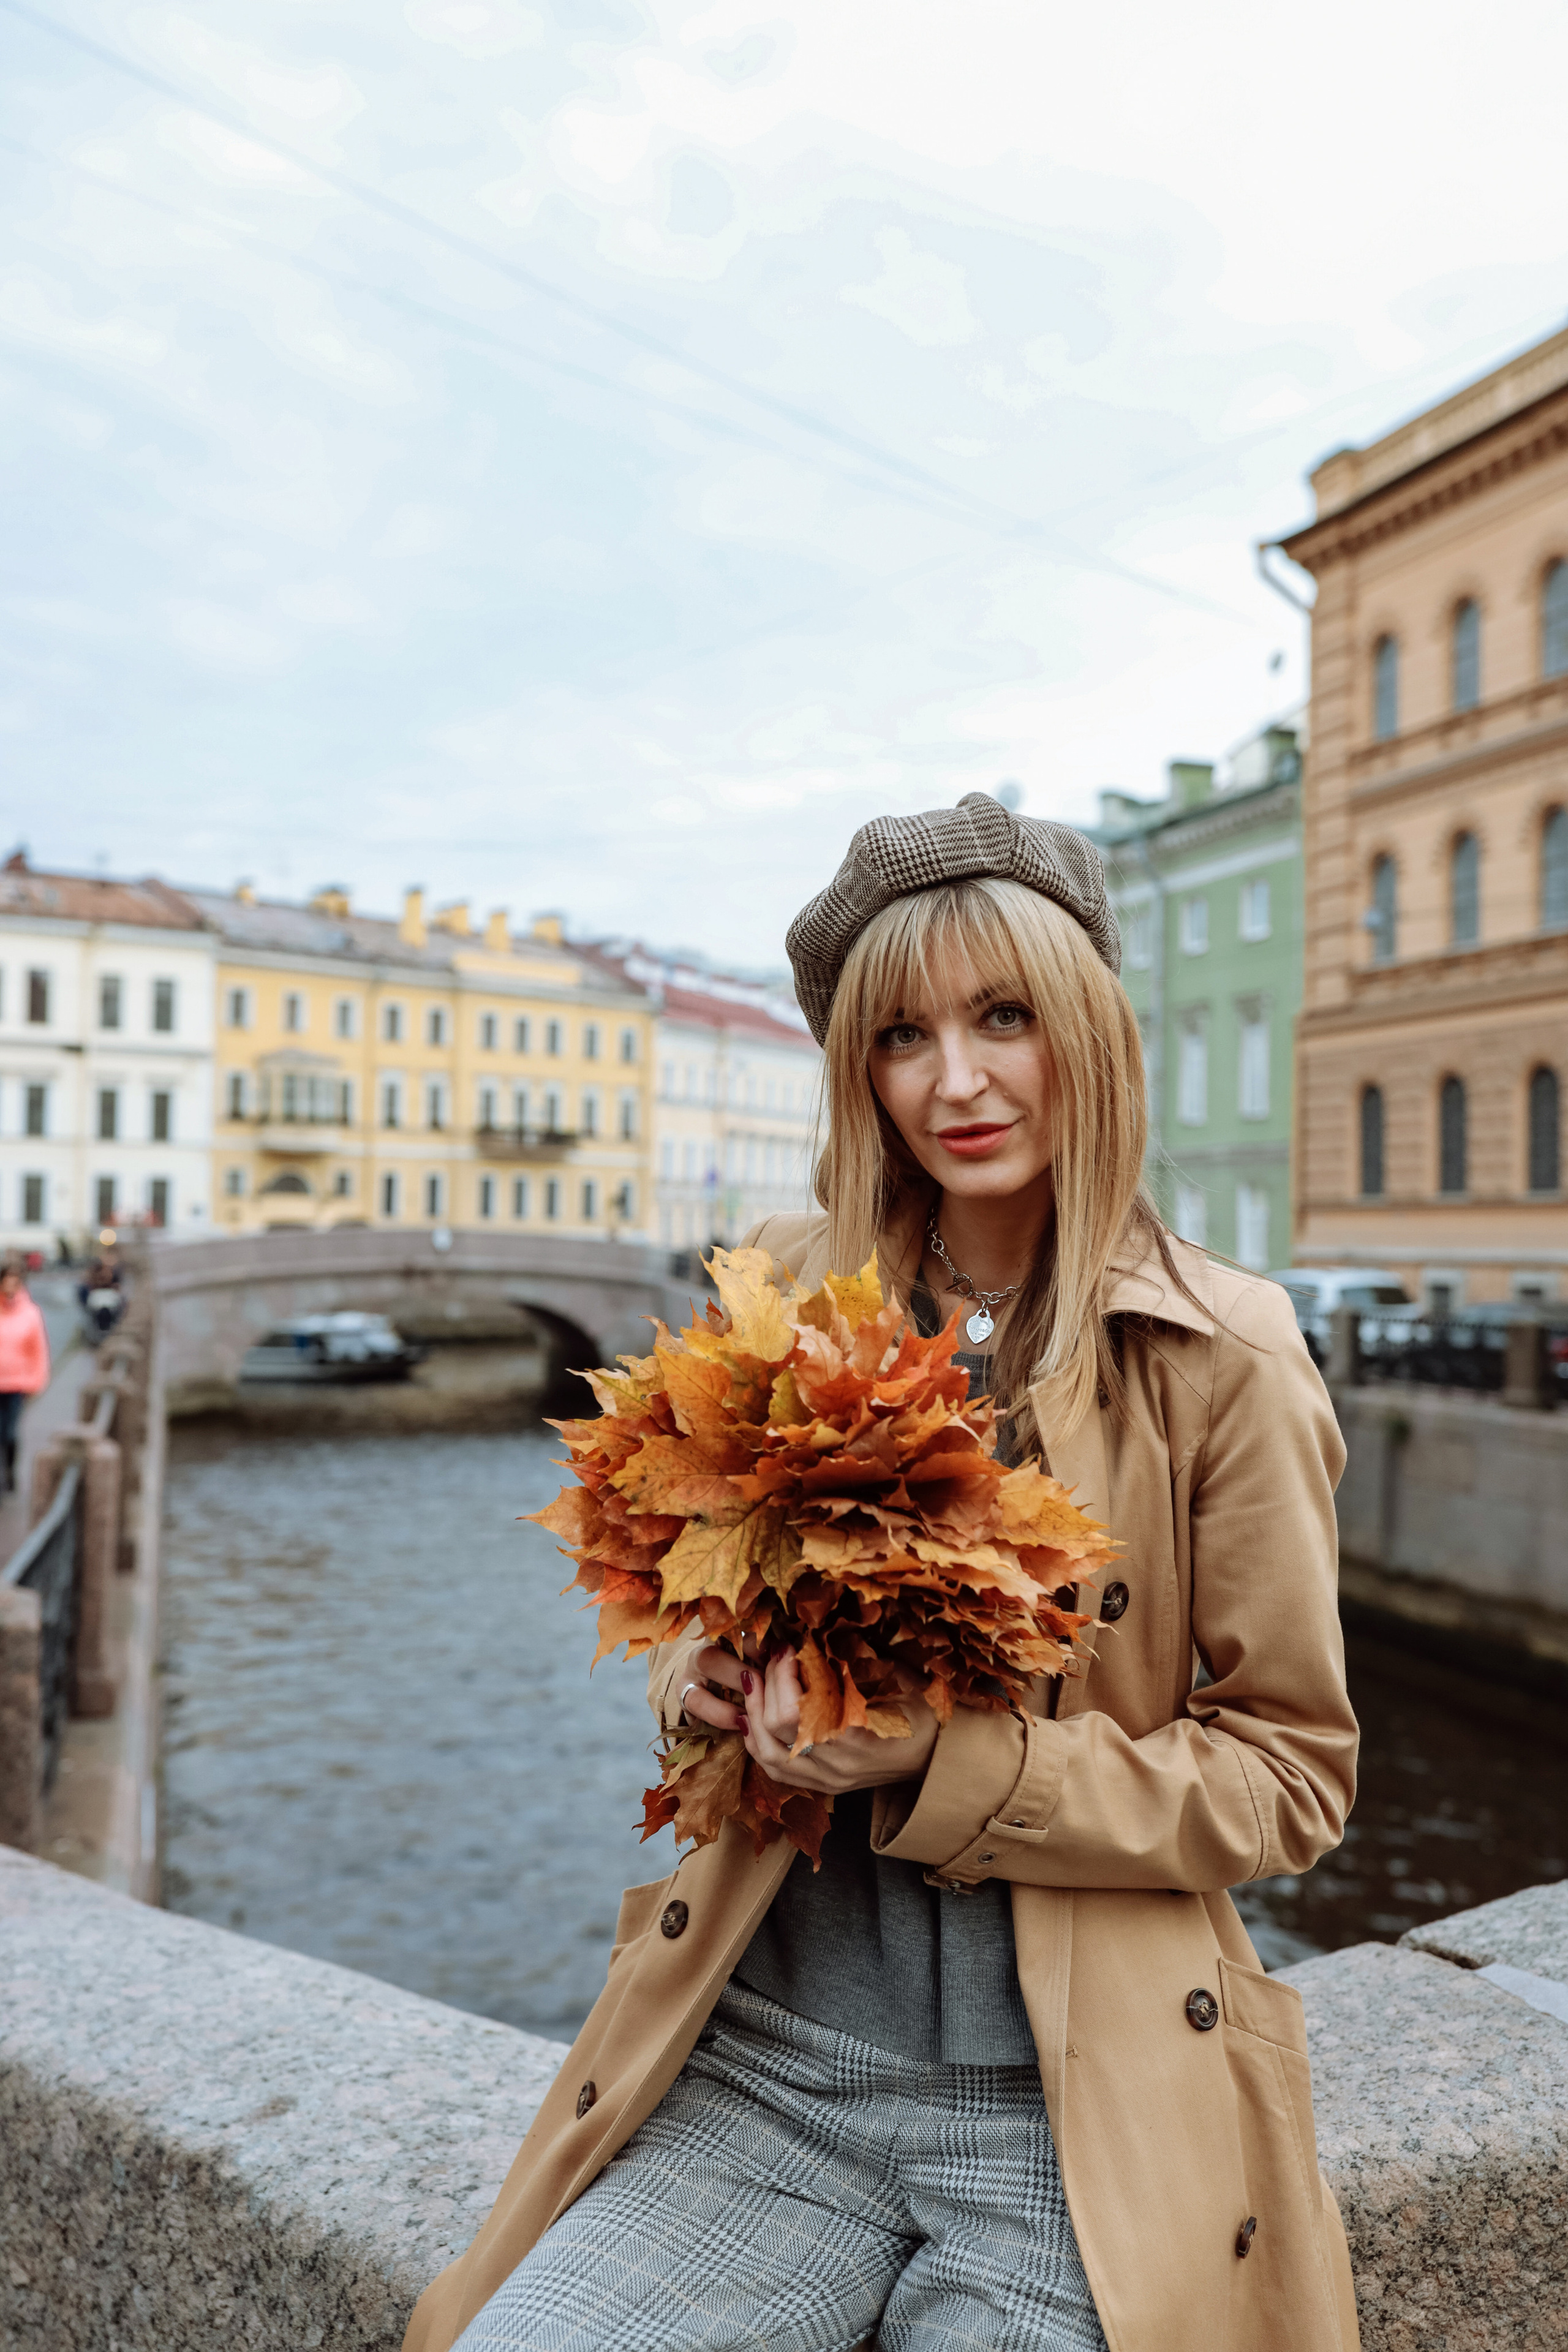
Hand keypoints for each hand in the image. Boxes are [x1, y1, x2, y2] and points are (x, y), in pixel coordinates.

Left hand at [680, 1643, 938, 1795]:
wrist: (935, 1758)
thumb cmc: (918, 1711)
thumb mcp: (895, 1678)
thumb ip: (854, 1659)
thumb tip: (814, 1632)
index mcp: (854, 1735)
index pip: (793, 1710)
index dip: (782, 1673)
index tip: (786, 1646)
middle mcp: (836, 1763)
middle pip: (776, 1726)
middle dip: (767, 1683)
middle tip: (771, 1656)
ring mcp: (827, 1779)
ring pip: (768, 1751)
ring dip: (753, 1713)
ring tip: (753, 1681)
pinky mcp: (823, 1785)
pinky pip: (776, 1770)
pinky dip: (758, 1742)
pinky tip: (751, 1718)